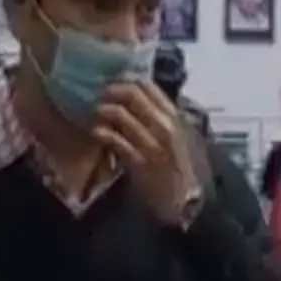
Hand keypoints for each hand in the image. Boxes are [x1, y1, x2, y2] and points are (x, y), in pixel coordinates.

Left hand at [93, 80, 200, 227]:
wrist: (184, 201)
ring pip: (122, 114)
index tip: (114, 80)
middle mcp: (164, 125)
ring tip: (96, 112)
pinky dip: (102, 133)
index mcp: (175, 117)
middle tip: (100, 94)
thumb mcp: (179, 137)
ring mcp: (151, 143)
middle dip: (112, 90)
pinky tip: (96, 132)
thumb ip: (163, 119)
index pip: (149, 86)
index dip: (128, 79)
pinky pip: (116, 140)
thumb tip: (140, 102)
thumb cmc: (180, 168)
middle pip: (133, 94)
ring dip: (104, 110)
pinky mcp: (138, 161)